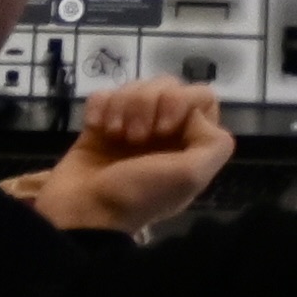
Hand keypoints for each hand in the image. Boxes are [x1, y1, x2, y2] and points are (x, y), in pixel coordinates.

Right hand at [22, 79, 234, 233]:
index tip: (163, 128)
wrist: (82, 211)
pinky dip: (100, 106)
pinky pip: (104, 94)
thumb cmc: (138, 194)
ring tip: (114, 134)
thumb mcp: (191, 177)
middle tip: (134, 137)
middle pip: (167, 86)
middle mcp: (163, 134)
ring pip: (135, 87)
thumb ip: (214, 144)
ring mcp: (131, 127)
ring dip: (122, 105)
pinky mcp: (100, 125)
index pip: (200, 97)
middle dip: (147, 103)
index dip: (181, 102)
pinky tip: (96, 127)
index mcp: (189, 144)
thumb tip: (197, 116)